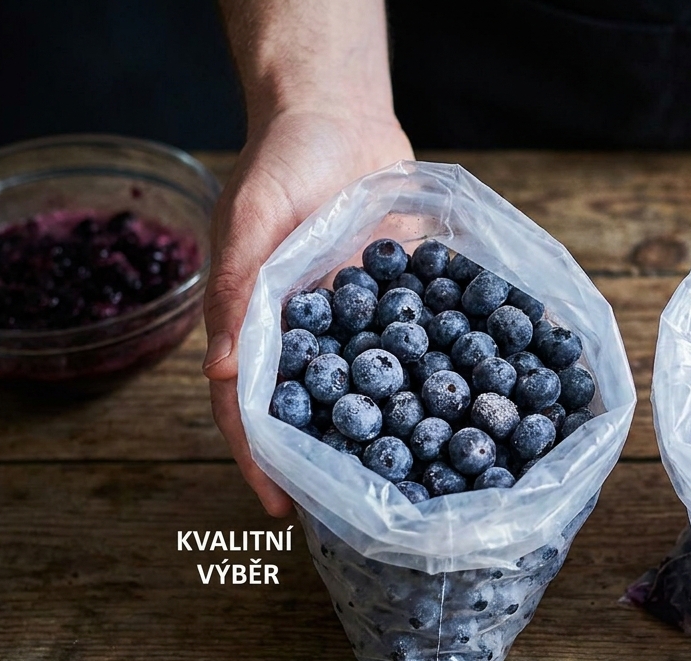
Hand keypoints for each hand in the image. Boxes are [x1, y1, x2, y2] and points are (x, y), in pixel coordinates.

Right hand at [202, 108, 412, 516]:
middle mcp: (310, 334)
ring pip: (372, 391)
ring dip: (391, 432)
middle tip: (357, 515)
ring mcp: (360, 322)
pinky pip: (422, 347)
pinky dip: (440, 376)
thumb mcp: (248, 218)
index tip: (282, 508)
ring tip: (420, 484)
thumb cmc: (280, 159)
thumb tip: (221, 378)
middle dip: (331, 461)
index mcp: (259, 324)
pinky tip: (469, 411)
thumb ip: (237, 290)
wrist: (340, 115)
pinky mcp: (404, 302)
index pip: (250, 408)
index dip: (263, 459)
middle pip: (315, 411)